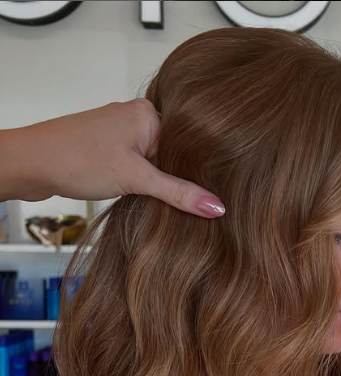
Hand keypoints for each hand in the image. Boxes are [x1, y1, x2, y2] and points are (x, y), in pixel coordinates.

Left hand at [0, 99, 224, 217]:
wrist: (32, 164)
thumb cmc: (76, 159)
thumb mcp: (136, 179)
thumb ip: (178, 193)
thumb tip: (216, 206)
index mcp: (149, 113)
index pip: (188, 145)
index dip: (197, 172)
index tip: (211, 196)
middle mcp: (137, 118)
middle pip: (172, 155)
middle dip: (177, 180)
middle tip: (191, 205)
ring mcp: (122, 134)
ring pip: (155, 163)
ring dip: (158, 184)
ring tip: (161, 199)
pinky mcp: (110, 150)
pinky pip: (139, 167)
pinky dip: (142, 183)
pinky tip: (141, 195)